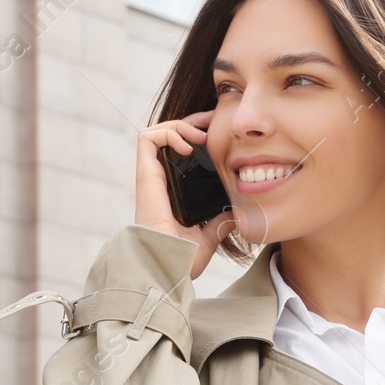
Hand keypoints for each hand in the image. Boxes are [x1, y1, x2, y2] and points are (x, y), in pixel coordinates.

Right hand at [136, 111, 234, 280]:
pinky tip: (189, 144)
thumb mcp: (210, 236)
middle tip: (215, 119)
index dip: (198, 137)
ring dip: (181, 124)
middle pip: (171, 136)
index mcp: (172, 191)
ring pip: (158, 131)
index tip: (221, 133)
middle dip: (193, 122)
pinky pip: (148, 138)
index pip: (182, 152)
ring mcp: (151, 176)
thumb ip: (221, 223)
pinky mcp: (145, 174)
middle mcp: (160, 180)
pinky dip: (168, 132)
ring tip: (203, 133)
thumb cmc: (182, 257)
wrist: (168, 264)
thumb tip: (239, 216)